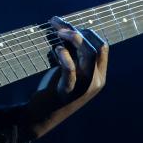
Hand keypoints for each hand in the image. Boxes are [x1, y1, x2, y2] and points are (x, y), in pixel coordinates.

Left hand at [22, 17, 108, 138]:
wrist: (40, 116)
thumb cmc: (53, 89)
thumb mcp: (67, 70)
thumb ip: (71, 53)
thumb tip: (64, 27)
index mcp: (98, 75)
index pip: (102, 47)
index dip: (87, 32)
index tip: (68, 25)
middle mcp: (95, 81)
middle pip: (96, 47)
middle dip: (79, 32)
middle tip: (58, 25)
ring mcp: (83, 88)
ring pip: (89, 55)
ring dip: (74, 38)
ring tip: (58, 33)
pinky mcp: (67, 92)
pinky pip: (70, 70)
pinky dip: (64, 56)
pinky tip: (55, 49)